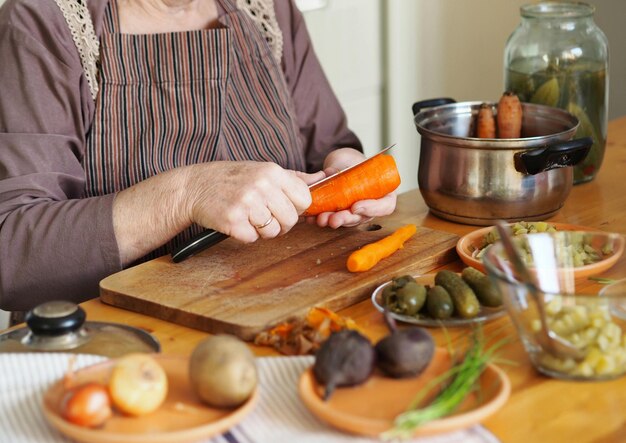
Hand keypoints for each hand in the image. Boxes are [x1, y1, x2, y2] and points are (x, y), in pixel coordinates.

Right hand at [186, 161, 317, 241]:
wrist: (194, 186)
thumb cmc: (232, 179)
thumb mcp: (263, 170)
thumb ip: (293, 178)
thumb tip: (323, 179)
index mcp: (272, 172)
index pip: (305, 199)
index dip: (296, 208)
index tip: (284, 207)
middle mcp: (261, 186)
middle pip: (291, 219)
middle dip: (281, 223)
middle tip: (265, 216)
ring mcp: (246, 204)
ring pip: (273, 231)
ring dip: (263, 230)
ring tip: (249, 217)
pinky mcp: (233, 221)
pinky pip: (253, 238)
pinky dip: (246, 234)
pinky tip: (237, 221)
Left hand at [305, 148, 396, 227]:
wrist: (341, 164)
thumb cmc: (353, 161)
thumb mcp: (351, 159)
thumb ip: (343, 167)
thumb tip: (331, 173)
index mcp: (384, 191)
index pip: (385, 206)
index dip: (372, 209)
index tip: (355, 206)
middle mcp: (371, 205)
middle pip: (362, 217)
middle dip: (346, 219)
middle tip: (334, 219)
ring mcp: (356, 212)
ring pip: (347, 221)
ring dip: (333, 221)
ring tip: (321, 219)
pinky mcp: (341, 215)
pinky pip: (333, 218)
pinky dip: (322, 218)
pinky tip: (311, 218)